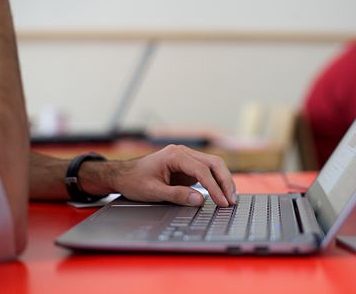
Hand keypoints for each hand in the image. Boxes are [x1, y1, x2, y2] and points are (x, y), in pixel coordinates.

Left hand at [83, 145, 236, 206]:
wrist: (124, 175)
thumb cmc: (135, 181)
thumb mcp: (153, 191)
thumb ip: (177, 195)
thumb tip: (200, 200)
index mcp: (175, 155)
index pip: (202, 170)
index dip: (214, 187)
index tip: (222, 202)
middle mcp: (184, 152)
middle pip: (214, 163)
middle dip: (225, 182)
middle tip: (232, 201)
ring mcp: (187, 158)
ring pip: (214, 165)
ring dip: (224, 181)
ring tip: (231, 198)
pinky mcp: (188, 166)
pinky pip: (208, 171)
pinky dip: (217, 181)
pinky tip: (222, 193)